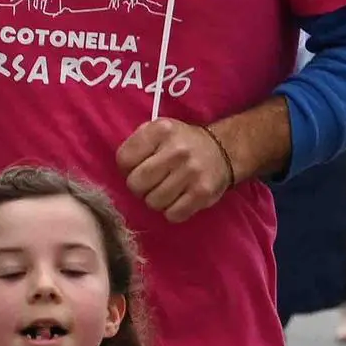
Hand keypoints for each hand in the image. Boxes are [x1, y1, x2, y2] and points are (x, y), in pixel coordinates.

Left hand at [116, 119, 236, 223]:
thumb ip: (137, 145)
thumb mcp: (158, 131)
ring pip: (153, 202)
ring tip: (167, 190)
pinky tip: (179, 199)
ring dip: (157, 200)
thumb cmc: (181, 143)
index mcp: (161, 130)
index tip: (139, 166)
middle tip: (152, 182)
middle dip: (140, 187)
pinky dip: (173, 211)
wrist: (222, 148)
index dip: (127, 168)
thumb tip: (123, 170)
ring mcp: (191, 172)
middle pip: (136, 184)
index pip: (124, 159)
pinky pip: (173, 215)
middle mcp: (177, 150)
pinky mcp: (202, 193)